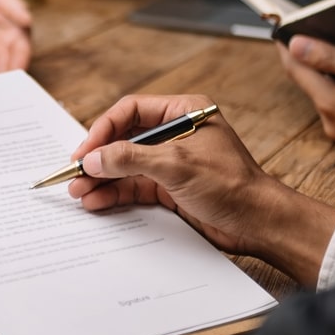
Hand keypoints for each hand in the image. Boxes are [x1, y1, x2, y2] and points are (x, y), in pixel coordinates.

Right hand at [66, 95, 334, 287]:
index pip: (131, 111)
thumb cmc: (233, 186)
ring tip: (79, 192)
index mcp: (184, 111)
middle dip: (99, 158)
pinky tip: (97, 201)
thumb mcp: (177, 165)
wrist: (259, 223)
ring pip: (126, 165)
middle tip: (75, 174)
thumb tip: (94, 158)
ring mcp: (172, 161)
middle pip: (124, 138)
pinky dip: (115, 193)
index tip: (84, 151)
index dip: (103, 129)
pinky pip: (134, 185)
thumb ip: (131, 158)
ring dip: (102, 178)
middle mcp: (176, 132)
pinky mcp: (170, 187)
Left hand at [278, 36, 334, 156]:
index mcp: (328, 100)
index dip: (286, 49)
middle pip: (310, 83)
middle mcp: (328, 119)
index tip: (281, 33)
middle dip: (307, 62)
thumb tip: (296, 46)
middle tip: (308, 40)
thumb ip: (331, 58)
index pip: (295, 70)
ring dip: (328, 79)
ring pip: (326, 96)